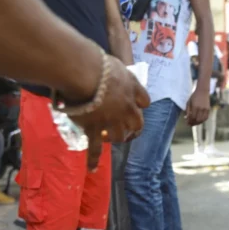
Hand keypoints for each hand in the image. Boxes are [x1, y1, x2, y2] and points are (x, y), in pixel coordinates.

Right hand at [71, 56, 150, 171]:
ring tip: (110, 137)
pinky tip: (93, 168)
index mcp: (133, 89)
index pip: (145, 100)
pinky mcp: (95, 130)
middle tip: (128, 129)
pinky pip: (95, 148)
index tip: (135, 103)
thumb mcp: (113, 62)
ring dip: (117, 137)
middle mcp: (127, 108)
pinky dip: (93, 159)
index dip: (139, 103)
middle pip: (137, 122)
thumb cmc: (95, 61)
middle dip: (134, 126)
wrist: (83, 72)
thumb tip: (105, 67)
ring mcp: (112, 121)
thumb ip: (114, 71)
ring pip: (120, 136)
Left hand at [186, 87, 209, 125]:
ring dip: (197, 123)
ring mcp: (205, 109)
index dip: (189, 121)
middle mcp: (201, 109)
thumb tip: (187, 118)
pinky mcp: (208, 109)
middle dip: (193, 123)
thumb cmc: (194, 96)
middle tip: (190, 124)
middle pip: (197, 120)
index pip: (192, 117)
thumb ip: (187, 111)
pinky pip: (206, 118)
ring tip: (194, 123)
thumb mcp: (188, 102)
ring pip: (202, 120)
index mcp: (195, 107)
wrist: (202, 91)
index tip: (187, 123)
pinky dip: (202, 120)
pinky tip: (199, 121)